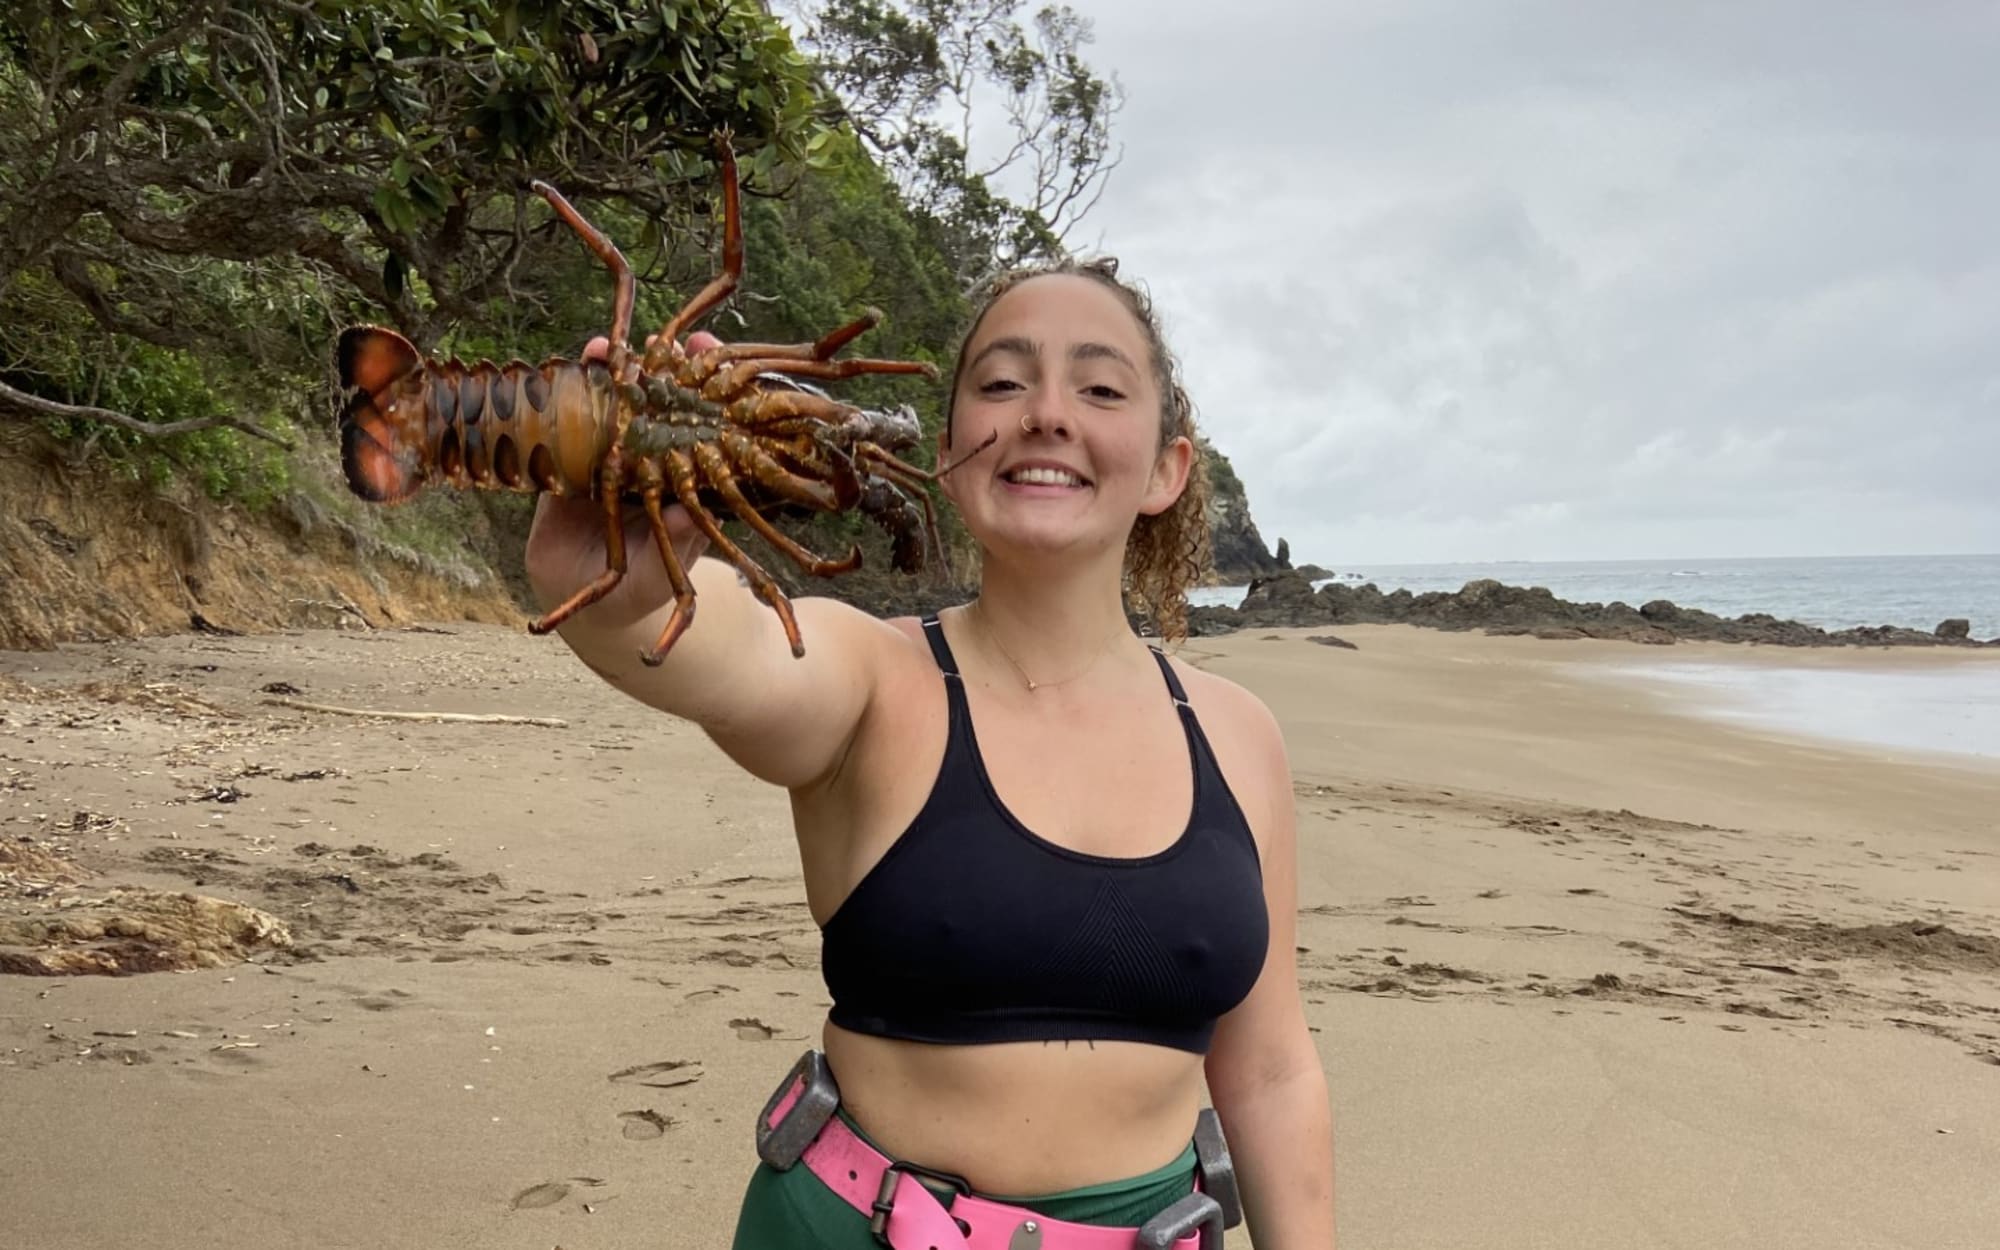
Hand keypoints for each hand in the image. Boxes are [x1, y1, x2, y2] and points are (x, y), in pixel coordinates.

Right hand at [523, 330, 723, 631]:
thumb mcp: (662, 572)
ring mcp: (601, 459)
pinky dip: (556, 400)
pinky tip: (557, 376)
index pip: (691, 419)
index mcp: (676, 473)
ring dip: (602, 373)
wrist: (592, 609)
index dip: (697, 384)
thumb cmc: (641, 590)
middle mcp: (641, 458)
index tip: (703, 351)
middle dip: (649, 366)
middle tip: (655, 340)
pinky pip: (558, 428)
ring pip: (603, 406)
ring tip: (602, 348)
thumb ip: (677, 544)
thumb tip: (691, 518)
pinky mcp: (560, 468)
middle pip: (648, 401)